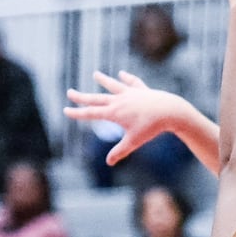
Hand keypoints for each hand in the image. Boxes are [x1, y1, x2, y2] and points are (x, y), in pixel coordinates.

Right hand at [65, 71, 188, 165]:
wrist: (169, 111)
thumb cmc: (151, 128)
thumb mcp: (133, 142)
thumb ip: (120, 151)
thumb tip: (108, 162)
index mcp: (114, 113)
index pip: (91, 113)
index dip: (77, 113)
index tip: (65, 110)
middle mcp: (119, 100)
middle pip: (96, 98)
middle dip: (82, 97)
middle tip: (70, 92)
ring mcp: (130, 93)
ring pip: (113, 86)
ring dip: (104, 80)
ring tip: (95, 74)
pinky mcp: (141, 90)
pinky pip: (132, 83)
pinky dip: (127, 78)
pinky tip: (122, 74)